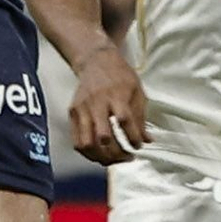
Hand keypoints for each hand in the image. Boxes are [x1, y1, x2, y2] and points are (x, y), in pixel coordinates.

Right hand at [69, 42, 148, 164]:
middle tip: (127, 157)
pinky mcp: (73, 113)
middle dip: (117, 153)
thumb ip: (141, 118)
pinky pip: (77, 140)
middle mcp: (97, 103)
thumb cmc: (120, 76)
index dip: (133, 139)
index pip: (125, 122)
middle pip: (104, 137)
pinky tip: (99, 155)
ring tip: (113, 160)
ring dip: (101, 157)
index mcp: (116, 96)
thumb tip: (147, 140)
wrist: (96, 61)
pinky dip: (88, 152)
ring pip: (87, 143)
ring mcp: (82, 109)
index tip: (138, 146)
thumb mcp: (138, 92)